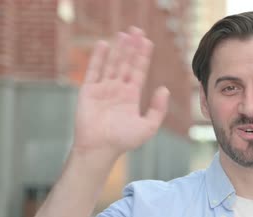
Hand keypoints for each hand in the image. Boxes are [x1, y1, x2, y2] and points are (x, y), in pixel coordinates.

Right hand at [73, 27, 168, 158]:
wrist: (100, 149)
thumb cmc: (124, 141)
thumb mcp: (148, 126)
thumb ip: (157, 108)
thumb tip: (164, 89)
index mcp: (131, 96)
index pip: (139, 71)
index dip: (143, 56)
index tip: (148, 41)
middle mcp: (118, 90)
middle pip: (126, 63)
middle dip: (132, 47)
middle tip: (137, 30)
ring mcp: (103, 89)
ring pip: (111, 64)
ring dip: (118, 49)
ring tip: (124, 34)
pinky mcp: (89, 91)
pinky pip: (94, 70)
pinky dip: (98, 58)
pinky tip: (103, 44)